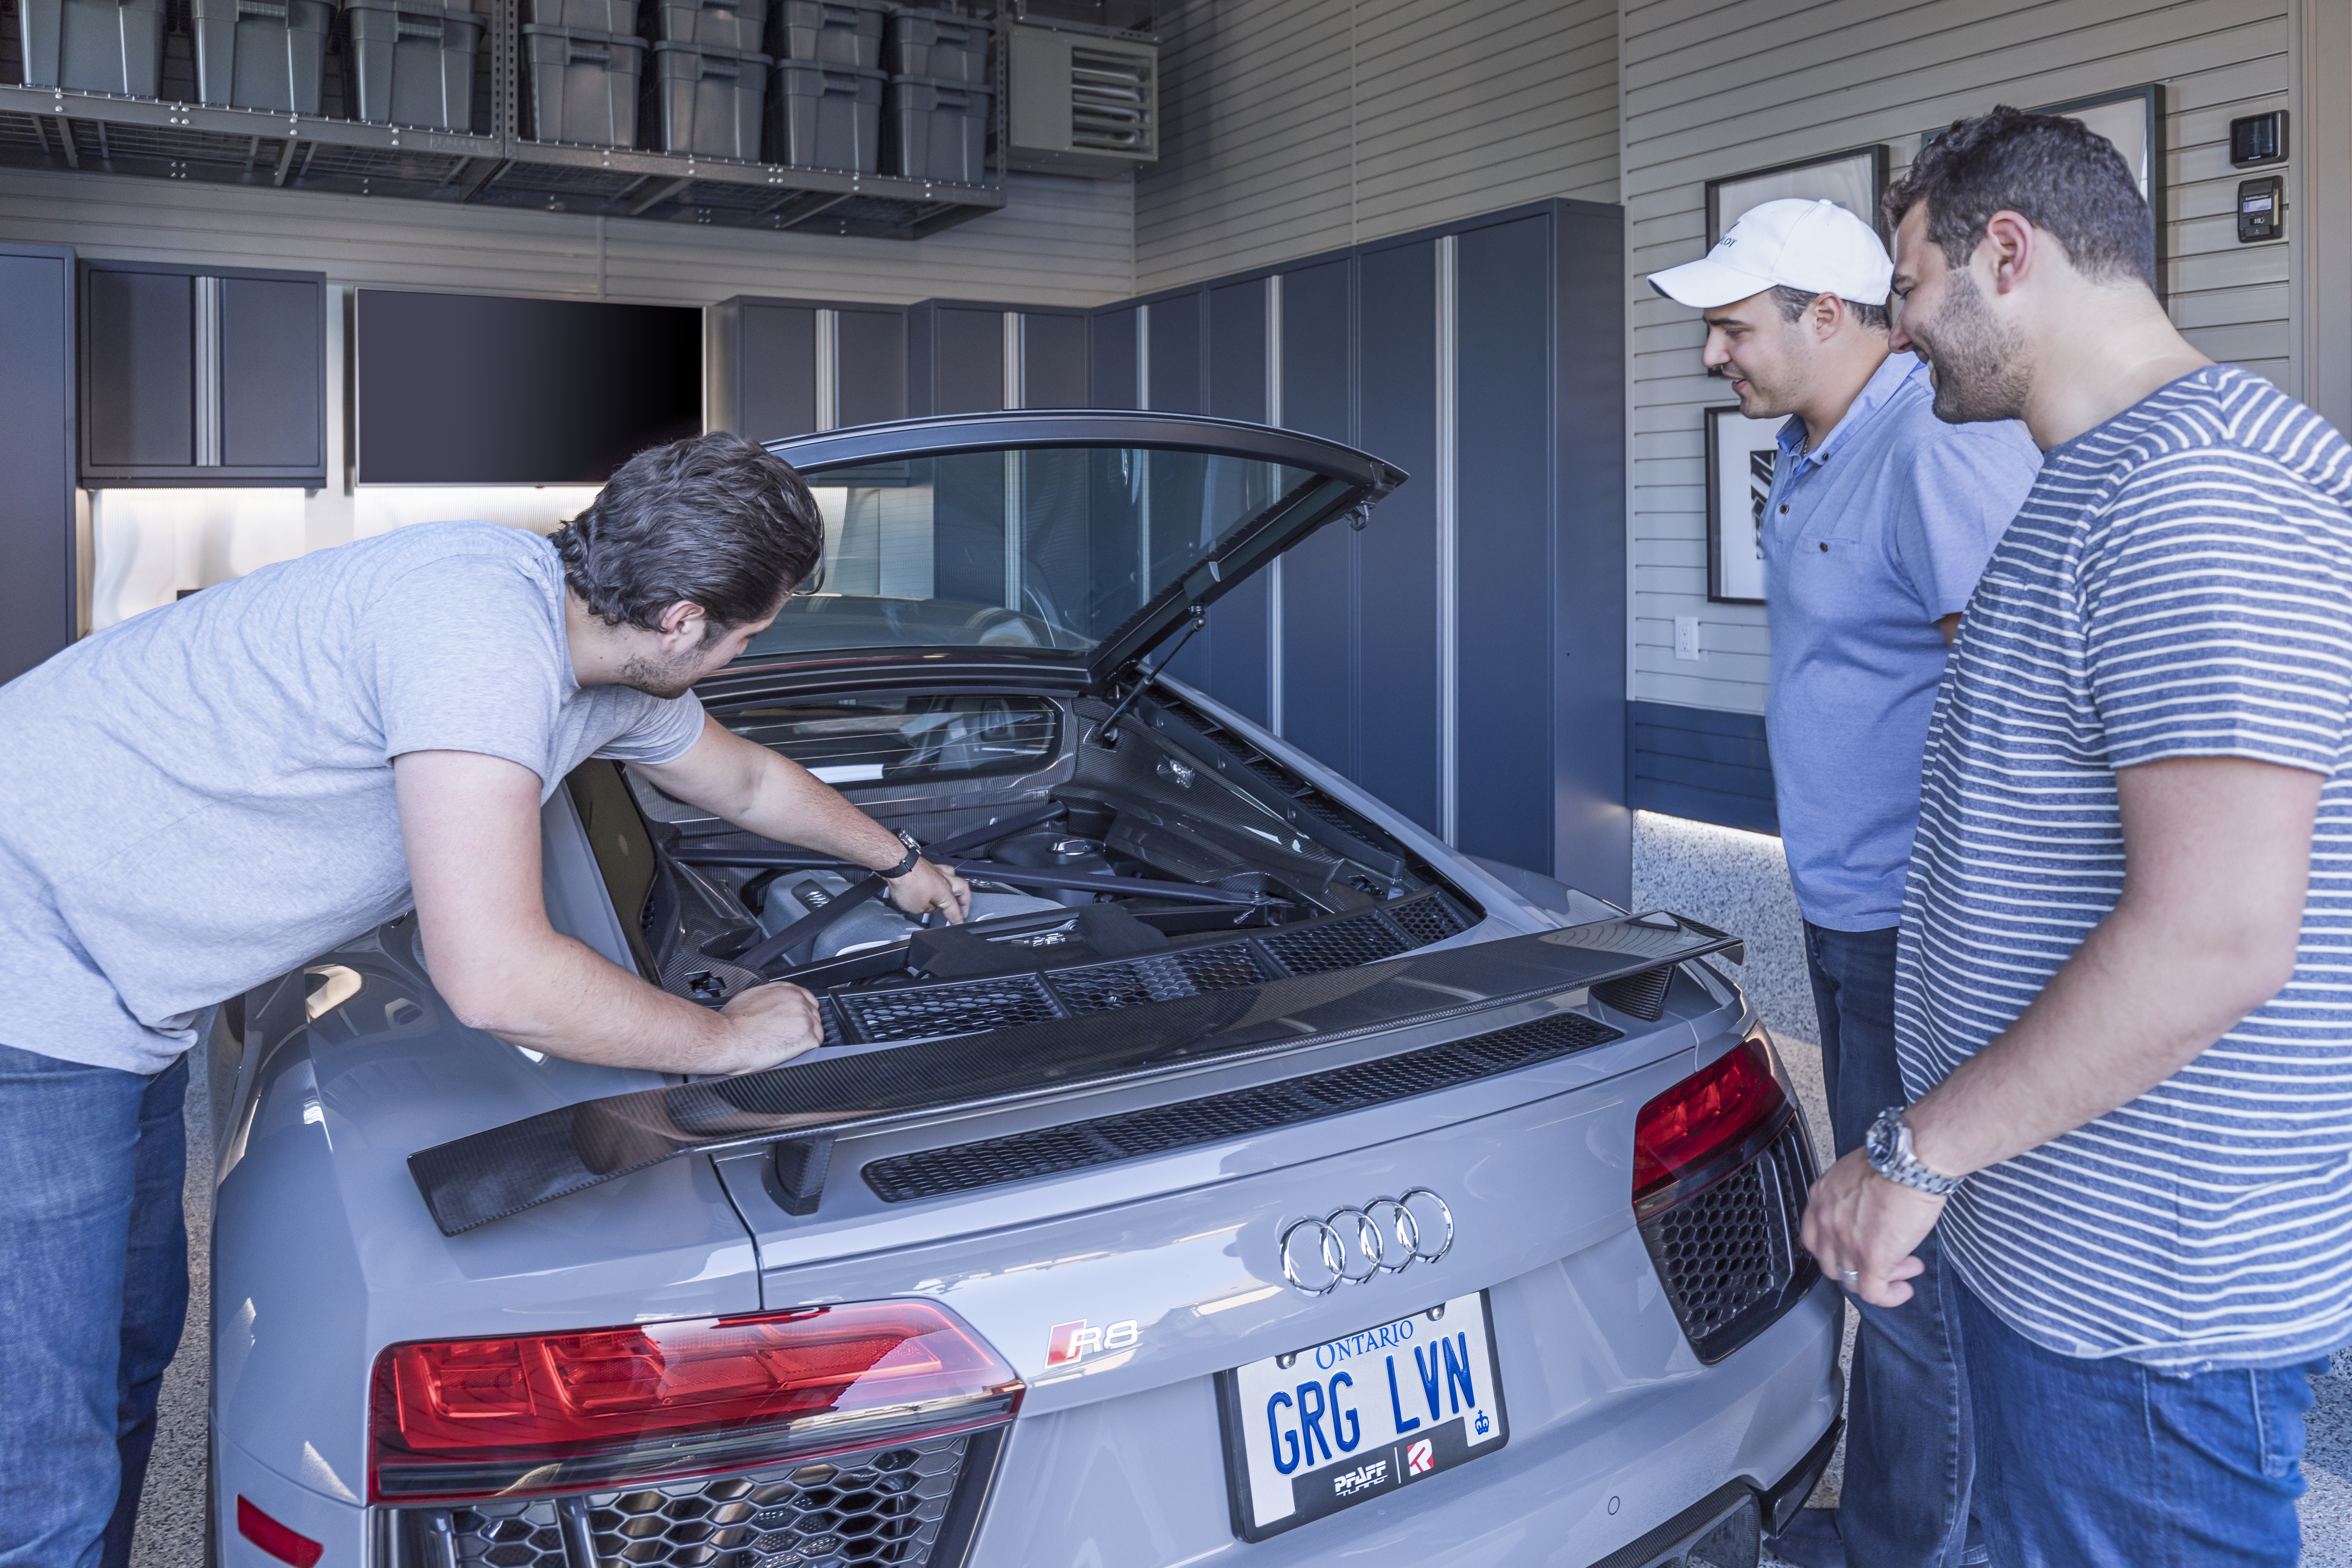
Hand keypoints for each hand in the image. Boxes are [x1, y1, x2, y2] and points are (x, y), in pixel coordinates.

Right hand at [713, 981, 823, 1072]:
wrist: (728, 1038)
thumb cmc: (732, 1022)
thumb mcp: (751, 997)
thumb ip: (770, 997)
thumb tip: (772, 1004)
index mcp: (785, 990)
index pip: (806, 998)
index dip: (802, 1012)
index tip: (796, 1021)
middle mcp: (798, 1000)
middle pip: (813, 1014)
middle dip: (804, 1025)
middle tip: (789, 1036)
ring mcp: (805, 1017)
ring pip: (817, 1029)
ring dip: (806, 1038)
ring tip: (788, 1046)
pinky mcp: (807, 1036)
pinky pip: (816, 1044)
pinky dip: (806, 1049)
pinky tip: (792, 1052)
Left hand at [885, 859, 971, 923]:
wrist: (898, 864)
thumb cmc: (907, 883)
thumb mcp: (917, 907)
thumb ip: (928, 908)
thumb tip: (930, 906)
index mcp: (946, 893)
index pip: (955, 910)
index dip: (958, 920)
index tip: (959, 924)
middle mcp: (945, 880)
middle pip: (963, 890)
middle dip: (965, 902)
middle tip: (963, 910)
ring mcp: (937, 871)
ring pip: (954, 878)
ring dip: (956, 888)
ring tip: (953, 895)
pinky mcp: (928, 866)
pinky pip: (941, 872)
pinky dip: (942, 880)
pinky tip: (937, 883)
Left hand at [1800, 1149, 1945, 1307]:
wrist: (1910, 1162)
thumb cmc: (1894, 1160)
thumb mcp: (1857, 1173)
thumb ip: (1851, 1196)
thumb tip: (1866, 1211)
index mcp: (1821, 1198)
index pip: (1815, 1237)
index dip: (1836, 1249)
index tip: (1857, 1249)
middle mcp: (1826, 1221)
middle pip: (1830, 1262)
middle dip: (1859, 1265)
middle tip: (1887, 1258)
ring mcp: (1845, 1242)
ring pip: (1852, 1280)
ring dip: (1881, 1278)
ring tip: (1907, 1267)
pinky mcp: (1871, 1258)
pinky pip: (1873, 1293)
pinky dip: (1889, 1297)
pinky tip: (1904, 1289)